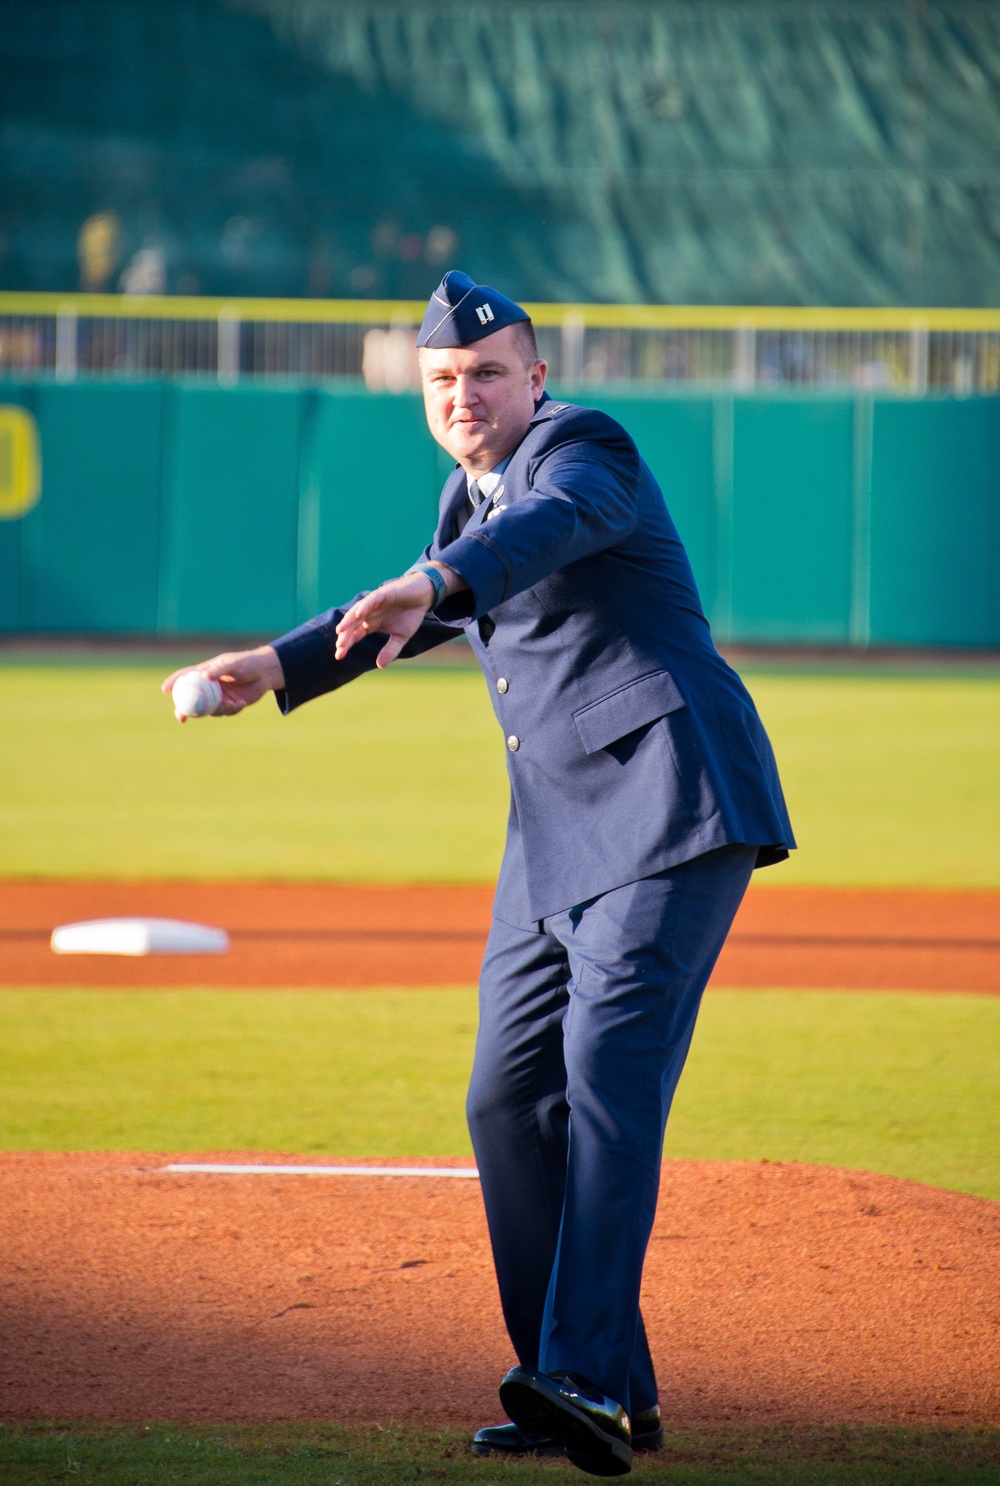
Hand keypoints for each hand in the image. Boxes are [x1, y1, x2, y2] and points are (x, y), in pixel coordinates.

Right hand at [160, 646, 284, 720]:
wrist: (267, 672)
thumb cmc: (248, 663)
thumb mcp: (234, 664)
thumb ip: (219, 670)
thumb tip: (205, 677)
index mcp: (206, 672)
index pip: (185, 677)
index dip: (173, 682)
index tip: (165, 690)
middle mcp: (210, 685)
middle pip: (191, 699)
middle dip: (183, 709)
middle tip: (181, 717)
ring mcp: (219, 696)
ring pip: (209, 709)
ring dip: (216, 711)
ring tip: (230, 704)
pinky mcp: (230, 704)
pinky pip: (225, 712)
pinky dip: (231, 711)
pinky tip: (241, 704)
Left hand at [335, 567, 460, 667]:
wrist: (424, 596)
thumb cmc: (410, 615)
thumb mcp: (401, 637)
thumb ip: (390, 650)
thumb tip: (380, 666)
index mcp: (371, 624)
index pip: (355, 635)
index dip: (347, 645)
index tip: (339, 656)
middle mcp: (369, 614)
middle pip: (353, 625)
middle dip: (345, 636)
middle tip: (339, 648)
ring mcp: (374, 603)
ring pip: (357, 612)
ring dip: (349, 621)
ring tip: (340, 631)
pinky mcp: (383, 593)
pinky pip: (371, 600)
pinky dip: (364, 606)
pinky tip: (358, 614)